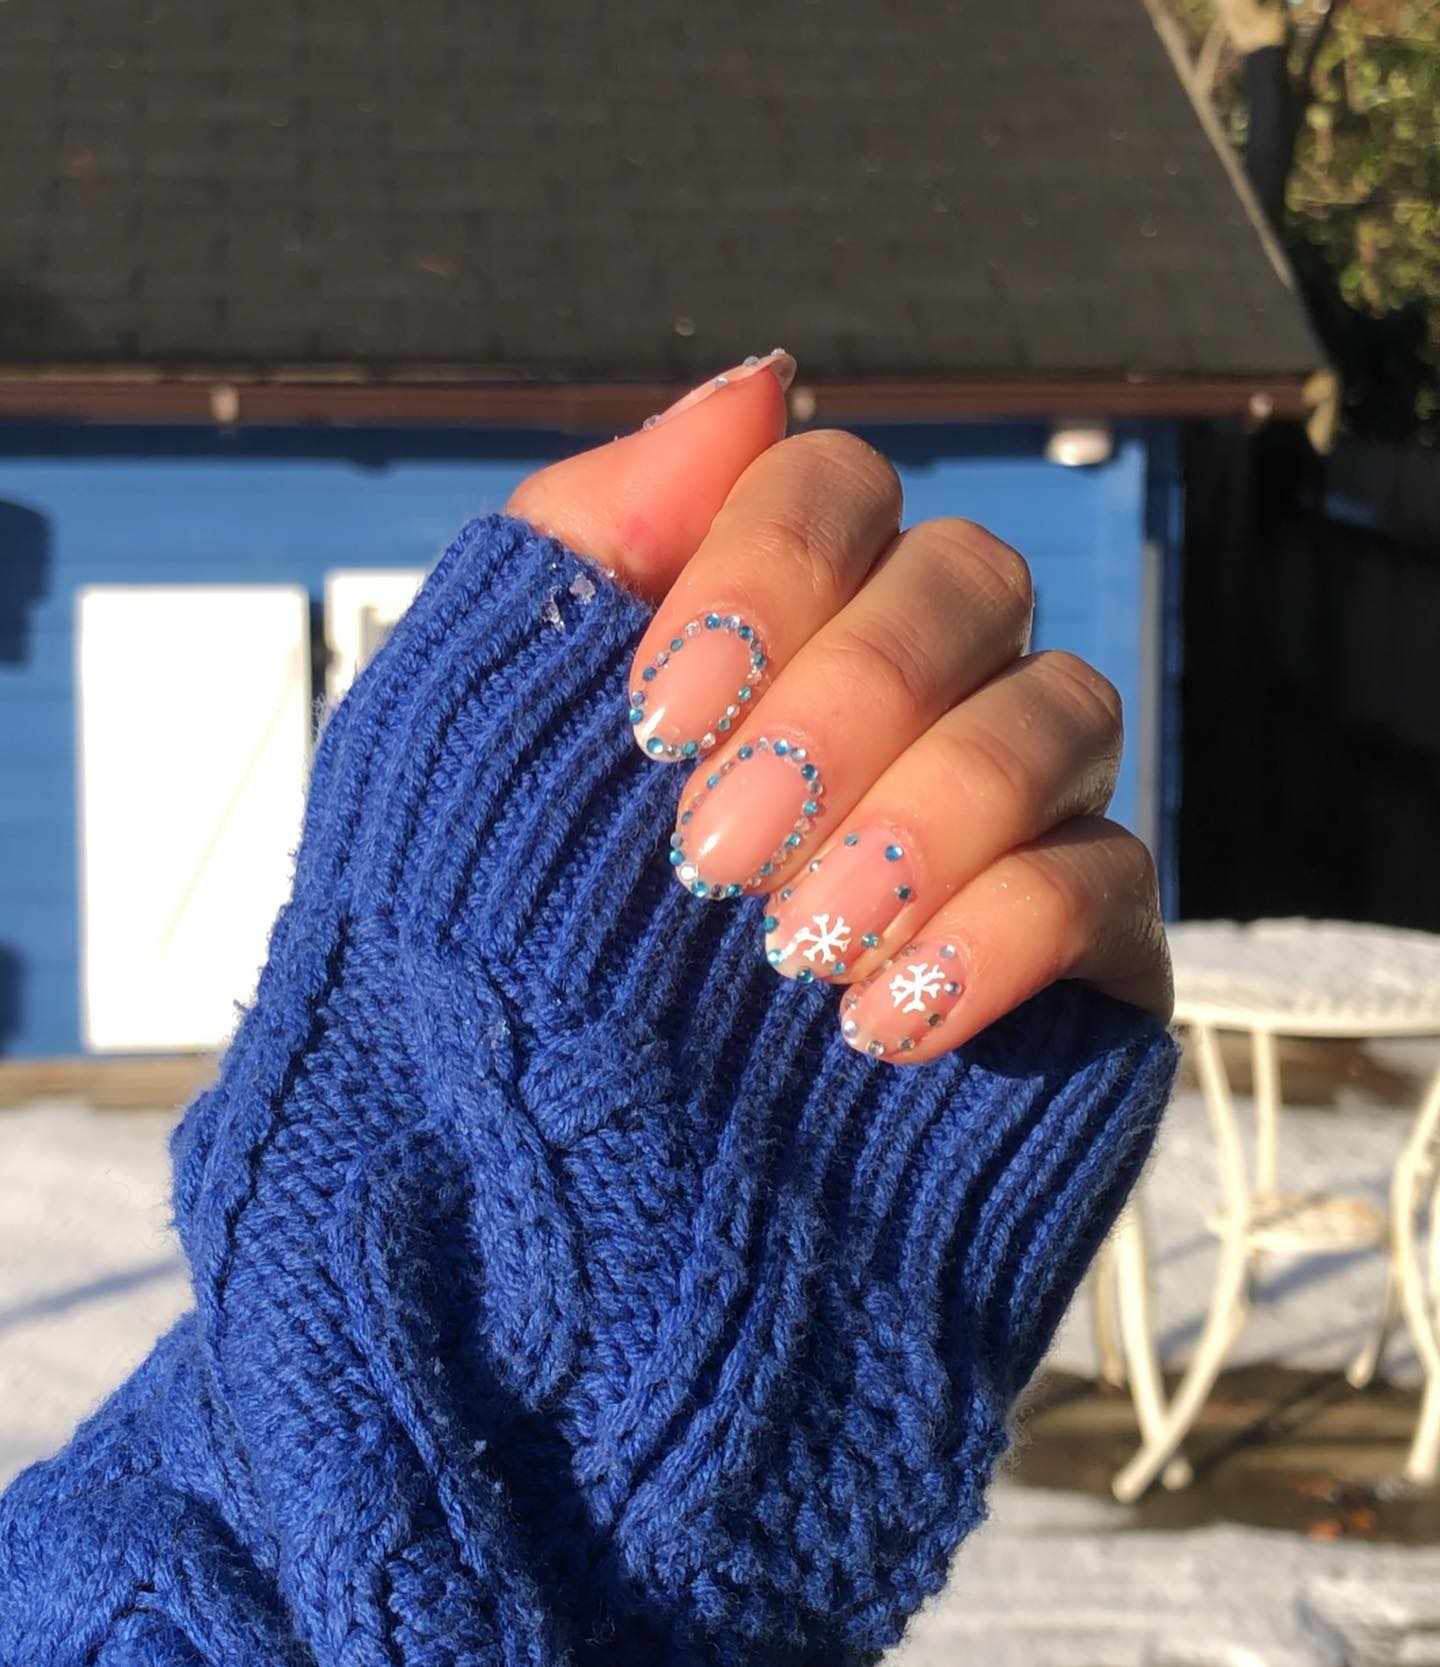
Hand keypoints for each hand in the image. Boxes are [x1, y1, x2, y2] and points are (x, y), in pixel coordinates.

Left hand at [509, 352, 1171, 1062]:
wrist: (544, 1211)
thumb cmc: (485, 960)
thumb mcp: (464, 737)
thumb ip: (582, 545)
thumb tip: (755, 385)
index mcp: (766, 634)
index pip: (834, 487)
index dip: (766, 572)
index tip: (659, 722)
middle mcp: (900, 701)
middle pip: (972, 577)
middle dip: (845, 705)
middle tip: (713, 856)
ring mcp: (1001, 822)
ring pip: (1066, 709)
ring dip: (926, 815)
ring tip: (794, 950)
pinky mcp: (1075, 960)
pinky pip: (1112, 883)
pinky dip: (1003, 933)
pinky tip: (883, 1027)